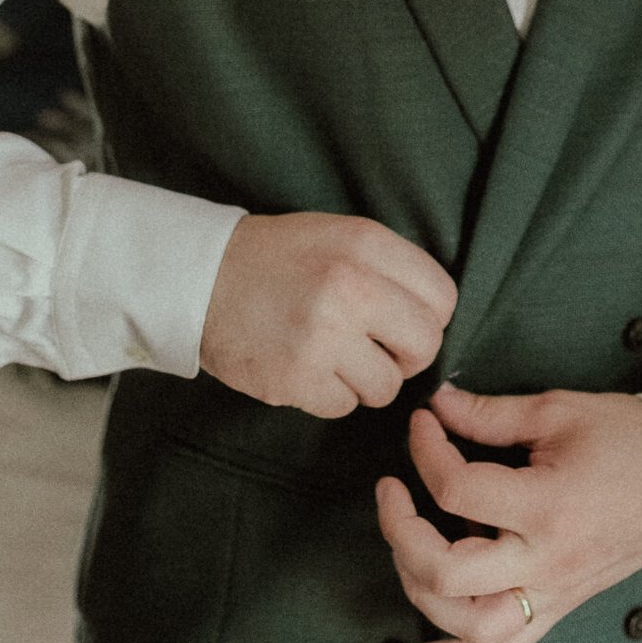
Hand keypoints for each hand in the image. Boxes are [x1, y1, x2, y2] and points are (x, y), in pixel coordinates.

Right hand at [200, 212, 456, 419]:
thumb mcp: (339, 236)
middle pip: (425, 345)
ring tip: (332, 356)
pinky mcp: (295, 378)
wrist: (199, 279)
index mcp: (365, 245)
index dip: (428, 316)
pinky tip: (305, 368)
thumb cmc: (278, 260)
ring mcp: (322, 336)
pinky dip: (329, 395)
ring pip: (387, 386)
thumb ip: (391, 269)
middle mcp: (349, 288)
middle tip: (376, 348)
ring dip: (366, 380)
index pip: (443, 298)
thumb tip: (436, 317)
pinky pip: (344, 406)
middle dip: (407, 355)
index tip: (402, 321)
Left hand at [374, 383, 641, 642]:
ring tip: (406, 544)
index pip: (456, 490)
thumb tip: (437, 406)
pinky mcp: (560, 607)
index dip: (425, 450)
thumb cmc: (631, 439)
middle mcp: (546, 563)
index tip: (424, 423)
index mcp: (547, 507)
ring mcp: (553, 594)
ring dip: (420, 589)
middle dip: (401, 530)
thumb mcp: (559, 411)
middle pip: (446, 573)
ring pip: (468, 624)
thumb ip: (490, 414)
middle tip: (393, 488)